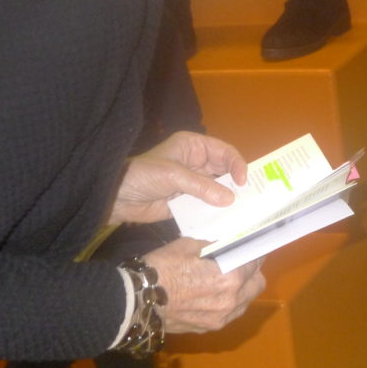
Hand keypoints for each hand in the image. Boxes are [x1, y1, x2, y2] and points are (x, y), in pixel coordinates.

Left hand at [109, 131, 246, 224]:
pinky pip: (206, 206)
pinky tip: (226, 220)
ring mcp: (192, 183)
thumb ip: (202, 186)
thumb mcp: (173, 176)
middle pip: (225, 171)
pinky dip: (215, 212)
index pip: (224, 152)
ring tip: (243, 211)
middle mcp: (197, 163)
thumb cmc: (143, 175)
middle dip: (236, 184)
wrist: (115, 197)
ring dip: (228, 200)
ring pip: (218, 190)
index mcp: (193, 146)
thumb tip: (230, 199)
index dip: (236, 164)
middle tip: (251, 198)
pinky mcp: (187, 202)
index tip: (243, 182)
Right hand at [144, 237, 265, 332]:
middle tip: (240, 261)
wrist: (137, 301)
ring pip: (245, 301)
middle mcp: (231, 301)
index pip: (255, 261)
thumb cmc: (163, 268)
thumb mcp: (189, 245)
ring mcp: (221, 318)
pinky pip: (230, 314)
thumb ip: (213, 245)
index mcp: (230, 277)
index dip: (254, 250)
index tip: (251, 244)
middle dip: (252, 271)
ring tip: (226, 277)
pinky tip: (214, 293)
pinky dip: (228, 302)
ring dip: (242, 289)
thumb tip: (224, 242)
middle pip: (257, 284)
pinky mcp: (208, 328)